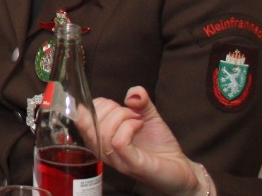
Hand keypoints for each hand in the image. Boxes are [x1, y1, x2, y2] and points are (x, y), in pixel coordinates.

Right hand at [89, 87, 205, 195]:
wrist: (181, 168)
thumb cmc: (160, 144)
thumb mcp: (148, 115)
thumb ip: (140, 100)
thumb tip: (132, 93)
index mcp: (101, 139)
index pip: (80, 118)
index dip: (96, 104)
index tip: (117, 105)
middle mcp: (104, 151)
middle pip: (87, 123)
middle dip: (110, 108)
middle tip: (131, 112)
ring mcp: (117, 160)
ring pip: (102, 131)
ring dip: (122, 116)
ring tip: (138, 119)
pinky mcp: (131, 165)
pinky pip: (118, 142)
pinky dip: (128, 127)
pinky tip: (139, 125)